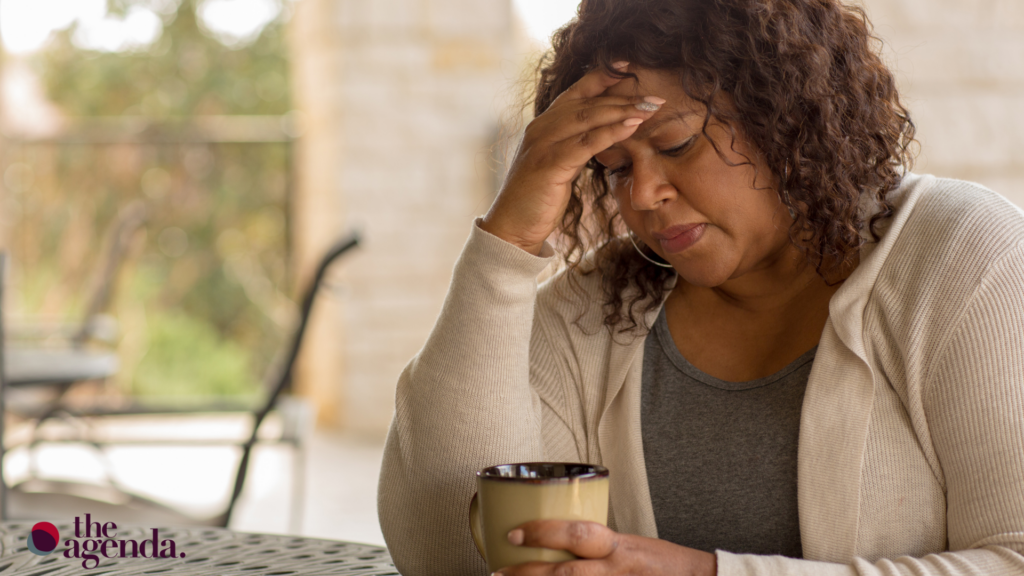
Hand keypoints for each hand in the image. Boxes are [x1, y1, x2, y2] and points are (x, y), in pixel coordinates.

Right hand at [480, 62, 663, 254]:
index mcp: (543, 124)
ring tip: (651, 108)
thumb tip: (605, 136)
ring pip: (589, 118)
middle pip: (589, 103)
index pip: (577, 91)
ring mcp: (543, 144)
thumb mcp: (559, 164)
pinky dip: (611, 132)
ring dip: (623, 111)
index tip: (631, 67)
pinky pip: (585, 143)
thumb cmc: (537, 198)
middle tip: (655, 98)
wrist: (511, 227)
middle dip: (624, 97)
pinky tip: (632, 127)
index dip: (604, 76)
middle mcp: (541, 127)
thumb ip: (576, 146)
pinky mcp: (549, 164)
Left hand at [494, 520, 716, 575]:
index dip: (543, 533)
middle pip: (566, 575)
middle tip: (498, 572)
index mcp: (617, 547)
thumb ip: (596, 546)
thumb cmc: (662, 563)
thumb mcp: (628, 545)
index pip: (576, 535)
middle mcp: (616, 571)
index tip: (514, 533)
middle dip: (528, 575)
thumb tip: (557, 541)